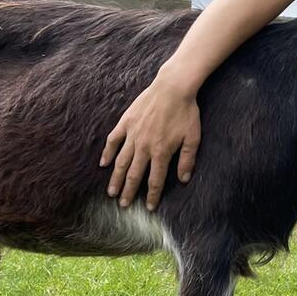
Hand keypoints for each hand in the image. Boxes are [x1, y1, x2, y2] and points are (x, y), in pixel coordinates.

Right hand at [100, 77, 200, 210]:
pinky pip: (113, 140)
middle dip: (129, 192)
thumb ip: (187, 159)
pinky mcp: (126, 122)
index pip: (155, 180)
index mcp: (161, 152)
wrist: (173, 88)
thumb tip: (184, 179)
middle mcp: (144, 147)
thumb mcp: (193, 138)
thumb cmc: (186, 112)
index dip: (152, 196)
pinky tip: (103, 163)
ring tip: (111, 192)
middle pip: (134, 174)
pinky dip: (107, 152)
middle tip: (123, 205)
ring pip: (121, 162)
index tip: (149, 207)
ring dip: (116, 178)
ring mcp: (133, 135)